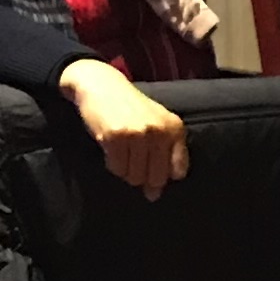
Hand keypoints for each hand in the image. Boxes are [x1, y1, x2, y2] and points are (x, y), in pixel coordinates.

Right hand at [59, 60, 189, 196]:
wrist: (102, 85)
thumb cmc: (131, 108)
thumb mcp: (157, 124)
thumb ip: (163, 155)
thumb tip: (154, 195)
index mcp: (175, 128)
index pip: (178, 170)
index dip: (164, 176)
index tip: (153, 171)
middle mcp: (159, 132)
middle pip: (156, 178)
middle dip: (143, 178)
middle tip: (133, 162)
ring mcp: (138, 134)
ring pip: (134, 176)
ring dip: (126, 170)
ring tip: (122, 152)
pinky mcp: (116, 137)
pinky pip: (117, 168)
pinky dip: (113, 164)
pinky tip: (111, 149)